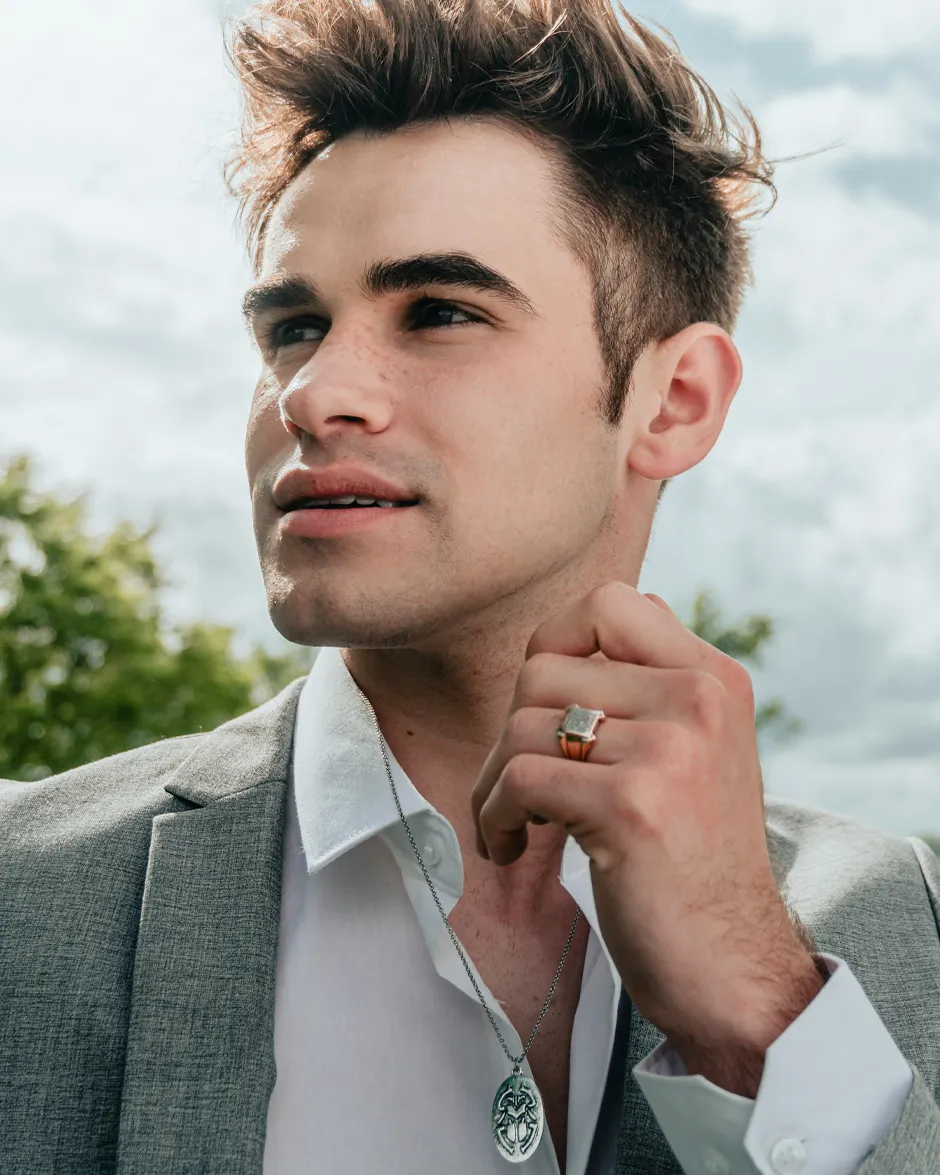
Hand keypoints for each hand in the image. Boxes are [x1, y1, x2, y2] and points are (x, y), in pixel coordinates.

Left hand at [471, 581, 823, 1096]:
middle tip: (517, 782)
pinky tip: (510, 846)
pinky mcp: (633, 805)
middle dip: (510, 729)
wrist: (732, 967)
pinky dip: (495, 815)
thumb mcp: (698, 751)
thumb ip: (652, 685)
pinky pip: (520, 779)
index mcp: (714, 677)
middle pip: (543, 668)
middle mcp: (699, 698)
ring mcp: (671, 750)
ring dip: (492, 781)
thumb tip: (580, 631)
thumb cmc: (692, 862)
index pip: (610, 601)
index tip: (543, 705)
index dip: (553, 642)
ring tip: (511, 822)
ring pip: (521, 725)